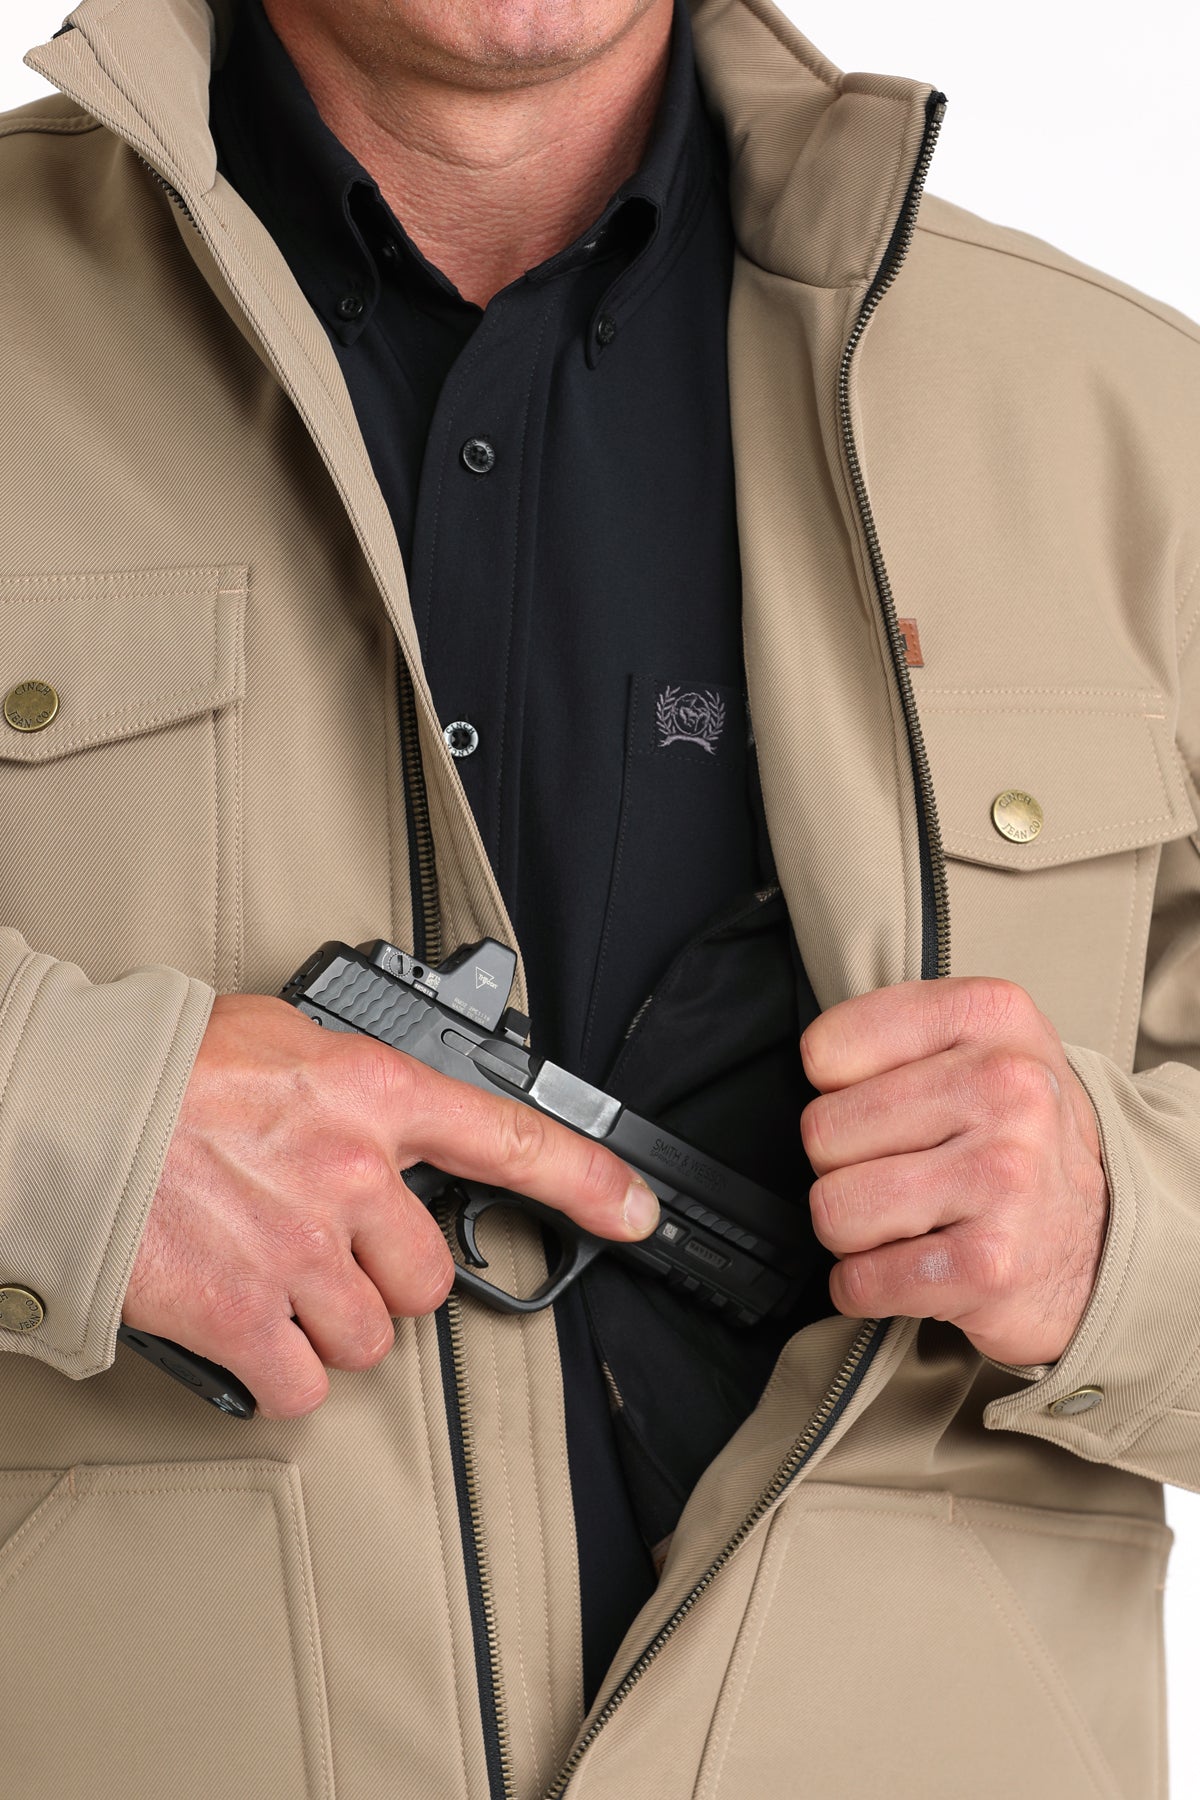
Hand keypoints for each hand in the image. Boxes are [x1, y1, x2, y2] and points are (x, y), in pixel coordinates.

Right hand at [123, 993, 658, 1417]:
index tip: (635, 1210)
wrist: (64, 1112)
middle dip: (385, 1279)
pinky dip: (281, 1375)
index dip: (588, 1181)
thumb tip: (382, 1111)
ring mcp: (300, 1251)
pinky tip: (248, 1332)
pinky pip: (303, 1388)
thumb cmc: (159, 1069)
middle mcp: (351, 1176)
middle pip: (427, 1278)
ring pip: (372, 1339)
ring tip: (270, 1278)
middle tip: (325, 1250)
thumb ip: (352, 1080)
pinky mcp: (243, 1317)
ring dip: (330, 1326)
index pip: (510, 1137)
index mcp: (370, 1095)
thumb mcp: (282, 1038)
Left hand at [799, 978, 1108, 1365]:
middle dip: (841, 1167)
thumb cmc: (1015, 1134)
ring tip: (904, 1220)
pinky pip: (861, 1280)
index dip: (835, 1091)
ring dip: (852, 1231)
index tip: (883, 1108)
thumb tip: (809, 1068)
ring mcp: (1004, 1176)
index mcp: (991, 1016)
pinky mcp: (990, 1264)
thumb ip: (894, 1030)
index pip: (826, 1050)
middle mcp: (1008, 1087)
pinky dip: (866, 1286)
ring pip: (834, 1208)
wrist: (1105, 1238)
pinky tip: (911, 1268)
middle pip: (822, 1132)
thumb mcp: (979, 1041)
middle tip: (899, 1172)